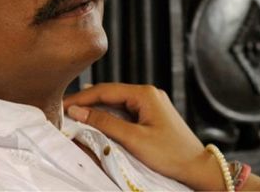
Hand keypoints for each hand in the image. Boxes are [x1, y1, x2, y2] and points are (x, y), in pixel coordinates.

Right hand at [64, 83, 259, 190]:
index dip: (81, 98)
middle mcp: (148, 93)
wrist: (198, 168)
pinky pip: (125, 112)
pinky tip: (97, 123)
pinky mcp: (152, 116)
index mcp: (145, 93)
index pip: (105, 90)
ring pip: (116, 103)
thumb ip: (105, 123)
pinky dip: (109, 117)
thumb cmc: (170, 154)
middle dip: (87, 103)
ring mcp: (151, 104)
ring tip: (75, 117)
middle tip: (64, 112)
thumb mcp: (134, 139)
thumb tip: (78, 111)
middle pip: (109, 94)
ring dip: (97, 110)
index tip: (62, 105)